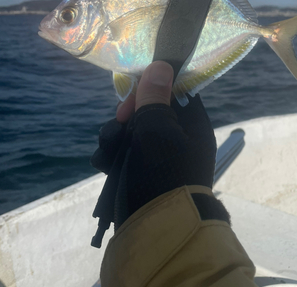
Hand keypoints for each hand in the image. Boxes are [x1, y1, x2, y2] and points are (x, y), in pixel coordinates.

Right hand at [91, 61, 216, 229]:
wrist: (154, 233)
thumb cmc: (161, 176)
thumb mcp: (157, 132)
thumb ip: (155, 98)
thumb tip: (162, 64)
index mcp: (192, 125)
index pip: (173, 90)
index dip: (151, 89)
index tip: (133, 99)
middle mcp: (178, 137)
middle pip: (148, 110)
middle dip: (127, 118)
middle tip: (118, 127)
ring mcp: (159, 155)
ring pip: (132, 130)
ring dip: (114, 137)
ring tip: (108, 152)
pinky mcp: (142, 170)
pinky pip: (125, 150)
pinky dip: (113, 155)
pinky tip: (104, 164)